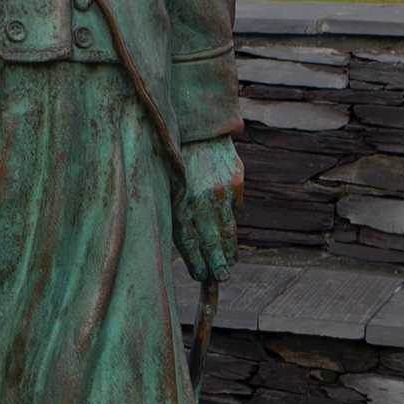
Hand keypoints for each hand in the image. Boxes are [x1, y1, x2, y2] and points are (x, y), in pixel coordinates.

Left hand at [174, 137, 241, 281]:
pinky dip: (232, 216)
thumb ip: (176, 210)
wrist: (197, 126)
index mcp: (177, 200)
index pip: (187, 239)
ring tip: (230, 262)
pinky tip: (229, 226)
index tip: (200, 275)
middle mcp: (199, 198)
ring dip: (229, 248)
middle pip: (210, 239)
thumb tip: (189, 246)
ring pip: (227, 228)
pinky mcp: (236, 181)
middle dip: (216, 262)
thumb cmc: (175, 161)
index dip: (195, 260)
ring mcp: (220, 191)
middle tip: (222, 277)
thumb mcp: (166, 183)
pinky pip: (235, 205)